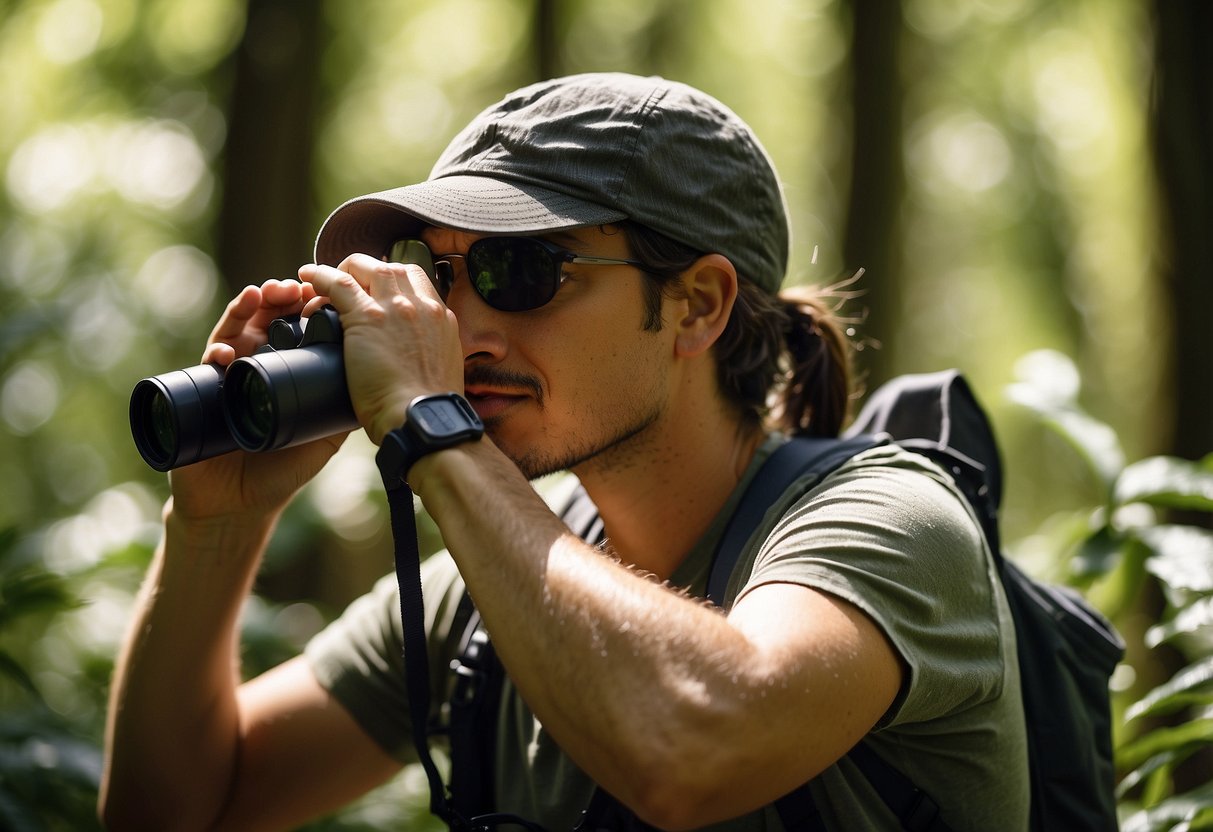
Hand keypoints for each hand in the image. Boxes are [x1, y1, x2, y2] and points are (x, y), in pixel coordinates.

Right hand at [168, 280, 348, 522]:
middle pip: (267, 319)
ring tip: (260, 295)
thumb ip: (343, 410)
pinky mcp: (201, 391)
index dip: (309, 308)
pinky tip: (227, 352)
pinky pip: (208, 364)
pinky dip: (217, 353)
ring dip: (246, 309)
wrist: (239, 505)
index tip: (323, 294)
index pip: (298, 328)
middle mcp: (255, 365)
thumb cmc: (281, 470)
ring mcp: (228, 374)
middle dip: (279, 297)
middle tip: (292, 286)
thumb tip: (379, 384)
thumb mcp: (322, 437)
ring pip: (236, 330)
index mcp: (286, 370)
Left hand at [298, 255, 463, 444]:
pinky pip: (339, 283)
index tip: (376, 290)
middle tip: (348, 284)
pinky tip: (308, 276)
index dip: (391, 280)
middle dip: (366, 270)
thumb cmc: (426, 409)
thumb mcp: (440, 372)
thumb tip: (413, 362)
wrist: (420, 419)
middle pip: (391, 268)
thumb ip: (428, 355)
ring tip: (323, 281)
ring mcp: (396, 309)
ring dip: (343, 269)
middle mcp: (422, 306)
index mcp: (441, 319)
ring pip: (366, 267)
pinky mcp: (367, 318)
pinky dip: (320, 275)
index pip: (416, 280)